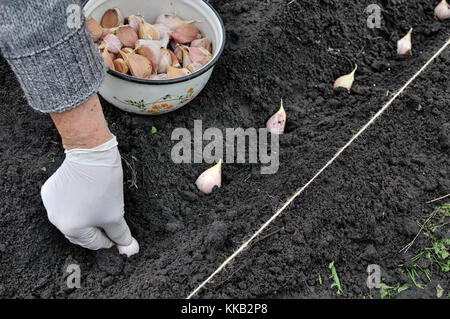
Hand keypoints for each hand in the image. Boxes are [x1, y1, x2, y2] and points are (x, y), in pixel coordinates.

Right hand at [41, 136, 138, 255]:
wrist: (91, 154)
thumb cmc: (103, 185)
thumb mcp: (116, 214)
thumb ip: (121, 235)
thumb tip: (129, 249)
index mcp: (71, 229)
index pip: (94, 243)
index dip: (110, 239)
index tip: (118, 234)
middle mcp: (56, 220)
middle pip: (81, 233)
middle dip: (97, 229)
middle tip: (111, 220)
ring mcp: (50, 205)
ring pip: (72, 219)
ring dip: (86, 217)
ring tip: (100, 206)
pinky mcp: (49, 191)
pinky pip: (64, 205)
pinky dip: (75, 204)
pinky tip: (87, 196)